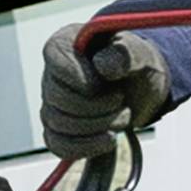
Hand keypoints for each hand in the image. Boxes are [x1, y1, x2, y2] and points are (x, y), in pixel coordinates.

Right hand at [39, 27, 170, 158]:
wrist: (140, 88)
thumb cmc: (137, 64)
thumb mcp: (139, 54)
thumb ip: (125, 54)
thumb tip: (103, 65)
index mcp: (65, 44)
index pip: (57, 65)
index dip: (83, 79)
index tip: (107, 82)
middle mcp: (51, 74)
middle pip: (58, 100)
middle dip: (94, 107)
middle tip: (121, 101)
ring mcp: (50, 104)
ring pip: (59, 125)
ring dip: (96, 127)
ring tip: (123, 117)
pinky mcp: (56, 130)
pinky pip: (59, 145)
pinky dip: (86, 146)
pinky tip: (109, 139)